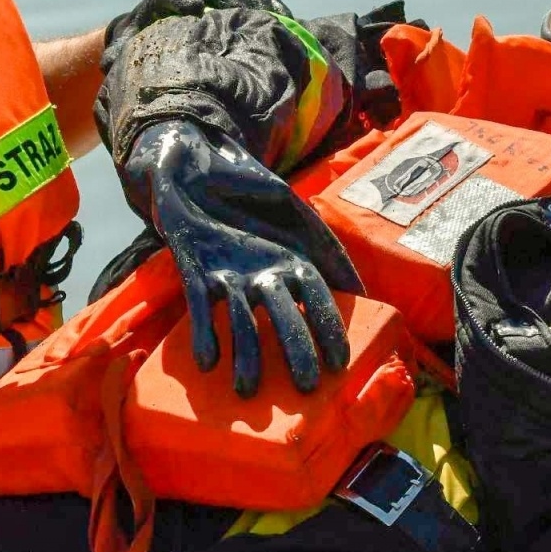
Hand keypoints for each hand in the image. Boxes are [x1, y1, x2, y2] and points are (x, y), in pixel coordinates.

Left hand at [105, 0, 290, 54]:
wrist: (162, 42)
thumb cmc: (142, 50)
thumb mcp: (127, 53)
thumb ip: (120, 55)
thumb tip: (109, 63)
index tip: (193, 9)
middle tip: (238, 10)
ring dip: (253, 0)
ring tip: (268, 16)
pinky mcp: (237, 3)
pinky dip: (271, 7)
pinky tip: (285, 21)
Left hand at [122, 119, 358, 395]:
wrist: (194, 161)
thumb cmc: (247, 184)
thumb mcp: (292, 206)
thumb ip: (322, 242)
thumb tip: (357, 288)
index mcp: (291, 260)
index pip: (316, 300)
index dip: (327, 330)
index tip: (340, 363)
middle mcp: (263, 276)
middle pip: (281, 319)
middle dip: (293, 351)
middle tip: (304, 387)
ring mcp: (229, 275)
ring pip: (241, 321)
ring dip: (245, 355)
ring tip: (247, 390)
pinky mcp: (195, 270)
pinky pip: (200, 305)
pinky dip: (204, 331)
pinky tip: (207, 362)